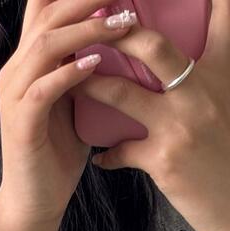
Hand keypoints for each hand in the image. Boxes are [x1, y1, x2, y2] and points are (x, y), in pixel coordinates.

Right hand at [0, 0, 137, 226]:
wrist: (35, 201)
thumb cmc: (56, 155)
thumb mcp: (74, 103)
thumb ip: (83, 72)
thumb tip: (116, 41)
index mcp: (26, 66)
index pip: (42, 11)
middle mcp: (15, 74)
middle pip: (44, 18)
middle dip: (84, 1)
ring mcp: (14, 98)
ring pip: (44, 47)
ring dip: (85, 31)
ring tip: (120, 25)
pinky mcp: (21, 124)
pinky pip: (43, 88)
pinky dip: (70, 73)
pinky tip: (96, 65)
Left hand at [72, 0, 229, 230]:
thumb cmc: (228, 154)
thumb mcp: (224, 105)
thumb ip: (202, 80)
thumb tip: (172, 63)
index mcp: (221, 72)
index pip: (220, 18)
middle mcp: (203, 91)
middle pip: (153, 46)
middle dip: (116, 33)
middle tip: (90, 28)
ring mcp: (182, 124)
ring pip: (123, 93)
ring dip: (91, 86)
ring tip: (70, 82)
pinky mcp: (165, 160)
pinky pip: (122, 151)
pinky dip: (108, 154)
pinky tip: (101, 158)